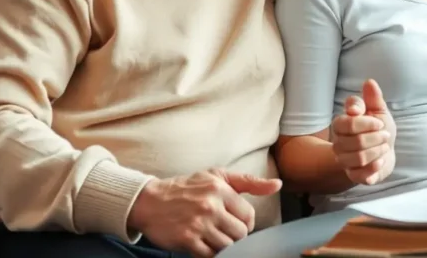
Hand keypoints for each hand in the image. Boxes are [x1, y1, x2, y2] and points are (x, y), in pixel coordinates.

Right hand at [128, 169, 281, 257]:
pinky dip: (209, 252)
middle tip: (222, 229)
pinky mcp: (187, 240)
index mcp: (220, 189)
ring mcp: (198, 224)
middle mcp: (210, 206)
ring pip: (228, 246)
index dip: (245, 222)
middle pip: (240, 233)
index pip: (249, 216)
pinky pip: (211, 255)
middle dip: (234, 234)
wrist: (149, 201)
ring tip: (211, 234)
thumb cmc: (186, 187)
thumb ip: (248, 181)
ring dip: (222, 244)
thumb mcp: (216, 176)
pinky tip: (202, 242)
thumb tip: (277, 184)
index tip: (234, 221)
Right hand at [331, 79, 396, 184]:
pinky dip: (374, 167)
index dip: (367, 123)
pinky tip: (380, 161)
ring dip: (377, 151)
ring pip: (359, 157)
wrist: (384, 153)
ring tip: (383, 146)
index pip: (348, 122)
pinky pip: (360, 174)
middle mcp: (338, 142)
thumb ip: (373, 98)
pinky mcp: (352, 175)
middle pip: (356, 141)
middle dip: (376, 137)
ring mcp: (344, 159)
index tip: (380, 122)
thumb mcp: (379, 111)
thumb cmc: (379, 129)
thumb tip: (369, 82)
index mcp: (342, 123)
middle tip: (385, 134)